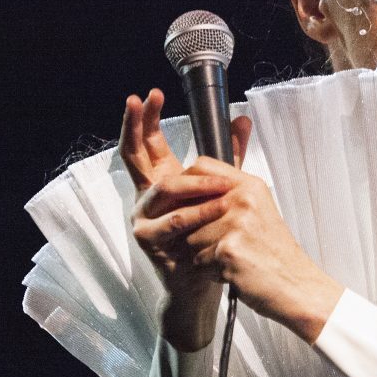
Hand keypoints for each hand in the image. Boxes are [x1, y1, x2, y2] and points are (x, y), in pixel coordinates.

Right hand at [118, 88, 250, 349]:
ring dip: (196, 182)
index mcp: (159, 183)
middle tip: (143, 101)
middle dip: (138, 125)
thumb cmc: (211, 236)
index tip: (148, 95)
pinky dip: (198, 213)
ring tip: (223, 181)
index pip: (147, 143)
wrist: (205, 281)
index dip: (145, 118)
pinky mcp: (148, 242)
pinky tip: (218, 207)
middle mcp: (145, 198)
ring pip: (164, 189)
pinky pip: (174, 222)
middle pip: (134, 154)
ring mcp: (142, 219)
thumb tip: (241, 119)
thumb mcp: (221, 191)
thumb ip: (229, 156)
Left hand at [181, 155, 343, 343]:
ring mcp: (236, 224)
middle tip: (222, 245)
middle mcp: (244, 200)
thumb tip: (192, 194)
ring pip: (190, 238)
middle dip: (197, 232)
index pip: (203, 166)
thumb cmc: (276, 253)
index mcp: (250, 187)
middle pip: (191, 210)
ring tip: (231, 259)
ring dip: (204, 254)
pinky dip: (211, 271)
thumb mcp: (260, 211)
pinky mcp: (228, 249)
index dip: (186, 183)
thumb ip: (230, 197)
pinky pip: (198, 260)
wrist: (296, 284)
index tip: (186, 200)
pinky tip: (233, 271)